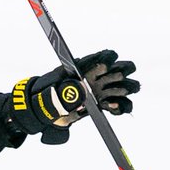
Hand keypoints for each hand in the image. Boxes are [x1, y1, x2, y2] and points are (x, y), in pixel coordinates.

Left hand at [6, 49, 139, 144]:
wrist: (44, 112)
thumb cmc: (45, 95)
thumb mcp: (50, 89)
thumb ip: (63, 90)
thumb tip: (80, 90)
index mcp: (86, 67)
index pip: (103, 57)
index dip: (108, 58)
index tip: (106, 65)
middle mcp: (98, 77)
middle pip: (121, 68)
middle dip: (122, 72)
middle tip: (116, 81)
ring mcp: (102, 91)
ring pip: (124, 86)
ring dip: (125, 90)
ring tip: (112, 99)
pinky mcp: (103, 105)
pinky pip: (120, 105)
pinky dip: (120, 107)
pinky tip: (111, 108)